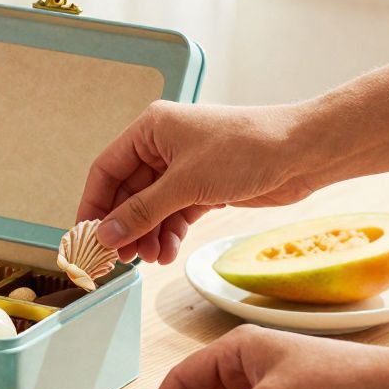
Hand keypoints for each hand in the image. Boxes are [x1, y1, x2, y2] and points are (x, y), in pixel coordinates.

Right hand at [77, 101, 324, 263]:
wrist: (302, 152)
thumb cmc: (246, 150)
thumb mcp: (185, 184)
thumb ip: (142, 211)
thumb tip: (106, 235)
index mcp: (150, 129)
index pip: (106, 169)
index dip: (93, 205)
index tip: (86, 237)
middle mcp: (163, 146)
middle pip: (127, 192)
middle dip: (125, 226)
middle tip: (118, 258)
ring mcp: (183, 167)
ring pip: (151, 208)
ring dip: (147, 235)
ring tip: (150, 259)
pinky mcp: (204, 187)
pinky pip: (174, 214)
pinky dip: (169, 234)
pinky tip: (167, 253)